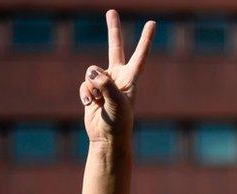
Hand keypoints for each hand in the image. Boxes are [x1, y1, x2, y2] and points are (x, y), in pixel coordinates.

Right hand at [79, 10, 154, 142]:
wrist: (107, 138)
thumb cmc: (119, 122)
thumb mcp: (117, 103)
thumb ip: (106, 84)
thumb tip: (92, 70)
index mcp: (132, 78)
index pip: (140, 55)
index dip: (145, 39)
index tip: (152, 23)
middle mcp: (119, 76)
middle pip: (115, 47)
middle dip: (113, 29)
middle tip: (111, 11)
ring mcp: (104, 82)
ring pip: (91, 72)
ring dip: (93, 88)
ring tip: (101, 103)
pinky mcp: (92, 89)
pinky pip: (84, 84)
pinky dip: (85, 94)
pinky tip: (92, 106)